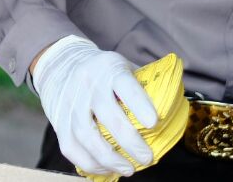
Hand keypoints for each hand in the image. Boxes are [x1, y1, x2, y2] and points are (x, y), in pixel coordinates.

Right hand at [30, 35, 157, 177]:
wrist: (61, 64)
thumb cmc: (103, 72)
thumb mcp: (124, 67)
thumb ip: (144, 85)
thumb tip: (173, 110)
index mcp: (110, 69)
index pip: (125, 85)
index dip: (139, 104)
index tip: (153, 123)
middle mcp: (88, 84)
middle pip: (107, 116)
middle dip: (129, 141)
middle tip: (147, 157)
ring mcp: (71, 103)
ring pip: (87, 135)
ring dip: (109, 158)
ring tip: (128, 169)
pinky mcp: (59, 120)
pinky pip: (71, 147)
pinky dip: (89, 162)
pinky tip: (106, 169)